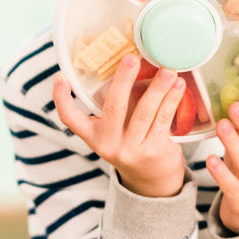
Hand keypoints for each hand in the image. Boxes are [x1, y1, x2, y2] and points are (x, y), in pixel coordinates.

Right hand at [54, 55, 187, 197]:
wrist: (151, 179)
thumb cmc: (130, 143)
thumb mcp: (112, 130)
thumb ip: (114, 105)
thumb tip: (126, 64)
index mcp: (93, 136)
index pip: (70, 118)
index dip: (61, 98)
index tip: (60, 77)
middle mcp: (109, 144)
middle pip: (114, 108)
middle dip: (123, 81)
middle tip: (131, 59)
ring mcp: (132, 149)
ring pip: (145, 112)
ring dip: (157, 88)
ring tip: (167, 70)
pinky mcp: (155, 150)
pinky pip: (163, 120)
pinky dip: (171, 100)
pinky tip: (178, 86)